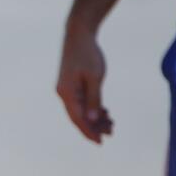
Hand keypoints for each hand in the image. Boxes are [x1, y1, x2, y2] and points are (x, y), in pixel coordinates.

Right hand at [56, 25, 113, 142]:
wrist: (78, 34)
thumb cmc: (87, 53)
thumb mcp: (94, 77)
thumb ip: (94, 99)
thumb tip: (92, 119)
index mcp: (67, 93)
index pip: (78, 118)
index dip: (89, 131)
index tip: (100, 141)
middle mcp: (64, 94)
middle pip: (79, 117)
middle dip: (94, 126)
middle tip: (111, 132)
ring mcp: (67, 90)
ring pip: (81, 110)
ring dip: (95, 118)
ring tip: (111, 123)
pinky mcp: (72, 85)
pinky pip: (82, 102)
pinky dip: (92, 108)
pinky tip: (104, 112)